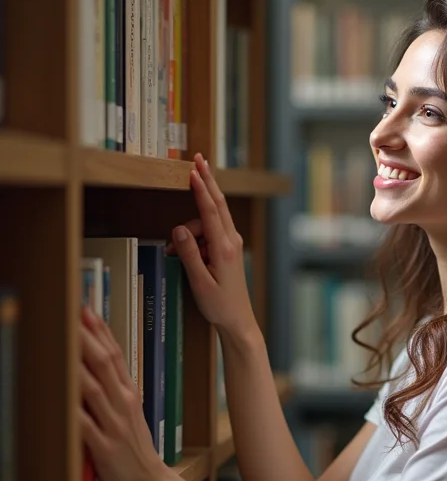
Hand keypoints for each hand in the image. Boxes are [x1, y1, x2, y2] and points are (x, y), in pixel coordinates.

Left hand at [80, 305, 170, 480]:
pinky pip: (84, 423)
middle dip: (87, 336)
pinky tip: (59, 394)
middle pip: (103, 363)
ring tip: (63, 342)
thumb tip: (92, 369)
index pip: (115, 354)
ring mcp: (114, 423)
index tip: (86, 309)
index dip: (100, 330)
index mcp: (129, 394)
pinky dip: (71, 408)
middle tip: (73, 313)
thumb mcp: (129, 414)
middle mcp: (123, 403)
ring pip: (93, 387)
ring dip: (77, 363)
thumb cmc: (137, 449)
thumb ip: (112, 392)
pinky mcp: (104, 446)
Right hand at [167, 153, 257, 339]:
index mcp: (224, 248)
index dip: (201, 189)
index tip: (195, 170)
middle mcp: (231, 241)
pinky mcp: (228, 249)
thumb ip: (188, 253)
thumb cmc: (219, 304)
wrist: (238, 320)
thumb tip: (179, 229)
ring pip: (208, 222)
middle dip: (206, 181)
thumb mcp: (199, 281)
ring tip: (174, 254)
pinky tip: (185, 255)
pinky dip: (195, 238)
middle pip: (217, 205)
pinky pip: (209, 234)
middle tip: (198, 159)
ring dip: (189, 230)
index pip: (211, 211)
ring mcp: (231, 244)